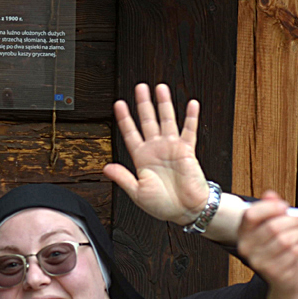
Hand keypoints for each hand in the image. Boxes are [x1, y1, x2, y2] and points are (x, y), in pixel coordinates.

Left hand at [103, 82, 210, 224]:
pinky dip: (191, 117)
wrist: (186, 210)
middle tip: (139, 87)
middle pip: (147, 121)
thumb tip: (106, 168)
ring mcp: (172, 148)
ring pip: (166, 120)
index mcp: (142, 159)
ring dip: (164, 104)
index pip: (130, 133)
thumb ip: (123, 178)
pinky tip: (191, 104)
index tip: (118, 104)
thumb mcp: (137, 193)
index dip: (124, 118)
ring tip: (160, 88)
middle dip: (143, 103)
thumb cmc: (164, 205)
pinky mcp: (187, 150)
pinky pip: (189, 130)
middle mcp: (156, 149)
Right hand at [237, 191, 297, 295]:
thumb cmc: (280, 249)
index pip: (251, 215)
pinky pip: (294, 252)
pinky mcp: (274, 273)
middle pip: (272, 227)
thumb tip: (270, 195)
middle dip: (293, 220)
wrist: (286, 280)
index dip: (270, 207)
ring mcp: (259, 262)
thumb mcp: (273, 226)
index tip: (285, 206)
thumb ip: (271, 208)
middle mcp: (246, 248)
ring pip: (285, 240)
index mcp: (243, 233)